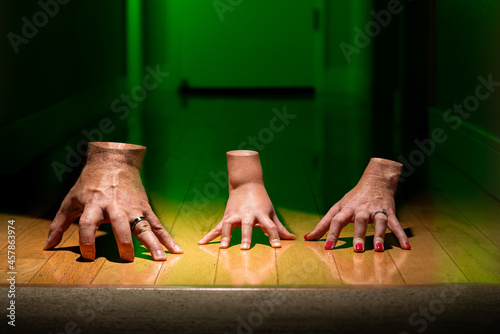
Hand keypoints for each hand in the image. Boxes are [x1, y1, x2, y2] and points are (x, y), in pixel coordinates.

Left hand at [43, 142, 182, 261]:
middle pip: (120, 224)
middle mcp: (115, 206)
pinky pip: (156, 224)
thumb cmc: (89, 184)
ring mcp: (133, 208)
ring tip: (160, 259)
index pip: (88, 224)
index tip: (89, 257)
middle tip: (127, 259)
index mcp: (94, 204)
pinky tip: (175, 249)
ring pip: (143, 226)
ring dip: (152, 242)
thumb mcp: (71, 200)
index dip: (86, 240)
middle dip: (124, 242)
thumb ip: (59, 224)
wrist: (113, 162)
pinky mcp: (145, 208)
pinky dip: (166, 237)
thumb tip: (48, 246)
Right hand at [198, 150, 294, 248]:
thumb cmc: (261, 201)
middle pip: (247, 226)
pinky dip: (209, 235)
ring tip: (222, 247)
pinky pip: (217, 227)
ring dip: (226, 236)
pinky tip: (201, 243)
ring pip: (229, 226)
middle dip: (246, 237)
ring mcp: (235, 215)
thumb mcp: (271, 212)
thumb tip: (292, 239)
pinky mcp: (227, 216)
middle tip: (245, 248)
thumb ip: (280, 228)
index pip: (270, 227)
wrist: (246, 184)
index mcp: (261, 214)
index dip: (275, 237)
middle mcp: (248, 215)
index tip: (277, 247)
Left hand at [305, 158, 409, 251]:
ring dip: (379, 235)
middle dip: (358, 235)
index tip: (327, 248)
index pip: (337, 220)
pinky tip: (406, 246)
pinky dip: (401, 235)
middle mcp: (361, 209)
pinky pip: (396, 224)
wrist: (376, 180)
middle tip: (357, 249)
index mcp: (347, 208)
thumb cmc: (354, 197)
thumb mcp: (338, 207)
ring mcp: (377, 210)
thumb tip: (308, 237)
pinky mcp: (390, 212)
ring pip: (379, 222)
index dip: (331, 233)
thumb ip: (324, 224)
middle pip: (359, 221)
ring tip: (380, 249)